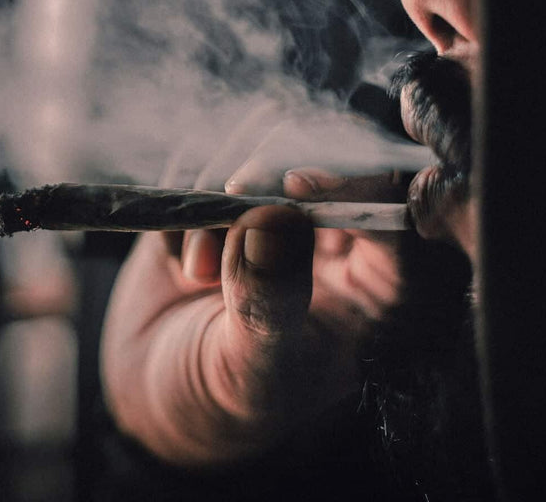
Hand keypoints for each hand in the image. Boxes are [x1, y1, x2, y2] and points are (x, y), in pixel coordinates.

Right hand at [101, 139, 409, 465]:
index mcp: (378, 288)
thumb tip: (275, 225)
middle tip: (228, 202)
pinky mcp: (227, 191)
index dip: (354, 183)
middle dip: (273, 173)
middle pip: (333, 156)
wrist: (150, 389)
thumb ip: (268, 305)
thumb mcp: (248, 373)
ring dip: (219, 194)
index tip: (292, 183)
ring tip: (197, 272)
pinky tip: (177, 255)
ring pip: (268, 144)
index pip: (394, 211)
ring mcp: (280, 208)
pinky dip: (186, 191)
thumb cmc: (219, 401)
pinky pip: (210, 153)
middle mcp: (338, 238)